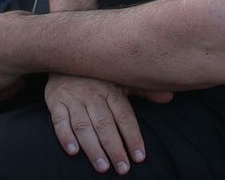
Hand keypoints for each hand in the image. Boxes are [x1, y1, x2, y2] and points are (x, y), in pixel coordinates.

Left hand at [0, 10, 33, 100]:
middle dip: (3, 65)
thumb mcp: (20, 18)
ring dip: (6, 78)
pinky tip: (21, 84)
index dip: (5, 50)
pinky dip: (9, 90)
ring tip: (22, 76)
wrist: (22, 40)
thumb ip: (14, 25)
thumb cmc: (27, 28)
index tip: (18, 53)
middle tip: (19, 66)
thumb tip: (21, 28)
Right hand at [45, 75, 165, 174]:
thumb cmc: (98, 74)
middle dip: (115, 148)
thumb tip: (169, 97)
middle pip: (105, 124)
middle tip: (123, 169)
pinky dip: (65, 136)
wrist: (65, 56)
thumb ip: (143, 90)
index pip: (124, 116)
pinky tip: (73, 152)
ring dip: (93, 147)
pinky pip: (59, 121)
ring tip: (103, 167)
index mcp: (111, 89)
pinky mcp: (55, 102)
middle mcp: (92, 94)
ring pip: (83, 126)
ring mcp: (73, 98)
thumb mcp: (121, 78)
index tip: (140, 157)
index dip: (133, 136)